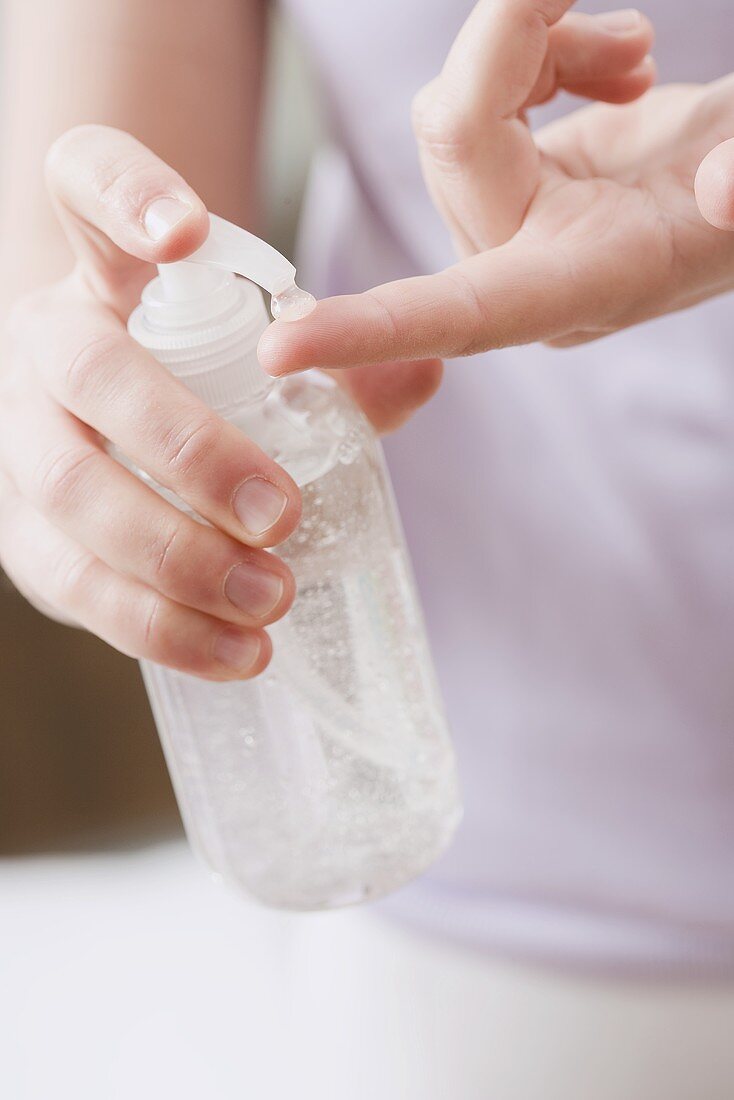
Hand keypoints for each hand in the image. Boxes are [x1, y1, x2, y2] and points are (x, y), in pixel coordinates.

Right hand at [0, 125, 300, 680]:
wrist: (105, 438)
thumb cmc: (193, 386)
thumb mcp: (252, 356)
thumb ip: (335, 363)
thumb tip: (426, 365)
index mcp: (106, 272)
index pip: (85, 185)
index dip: (122, 192)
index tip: (186, 232)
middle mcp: (47, 342)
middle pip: (91, 373)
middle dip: (190, 448)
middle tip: (280, 513)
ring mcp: (19, 438)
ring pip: (71, 493)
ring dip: (176, 559)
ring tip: (272, 600)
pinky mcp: (21, 534)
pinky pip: (73, 587)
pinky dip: (159, 629)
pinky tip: (237, 654)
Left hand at [259, 2, 733, 416]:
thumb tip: (721, 189)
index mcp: (581, 285)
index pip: (462, 316)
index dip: (377, 332)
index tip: (283, 350)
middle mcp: (525, 269)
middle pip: (453, 138)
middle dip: (523, 46)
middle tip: (631, 36)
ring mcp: (505, 227)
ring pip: (451, 108)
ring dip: (539, 45)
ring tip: (635, 56)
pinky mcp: (500, 183)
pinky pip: (471, 97)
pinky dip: (537, 53)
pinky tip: (610, 65)